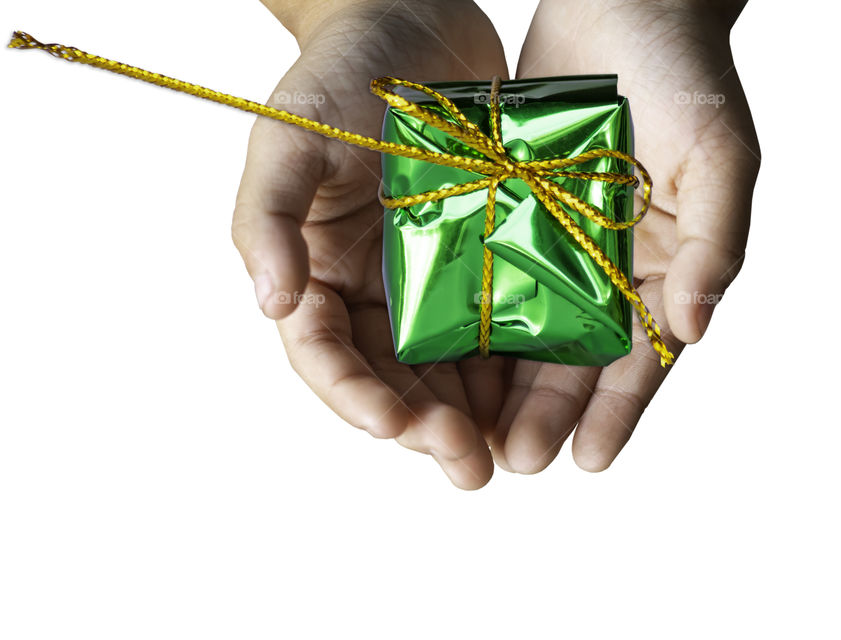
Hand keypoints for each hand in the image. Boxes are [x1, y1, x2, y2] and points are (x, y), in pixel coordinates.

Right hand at [232, 0, 508, 488]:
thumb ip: (268, 217)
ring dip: (475, 414)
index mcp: (318, 268)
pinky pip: (499, 321)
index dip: (355, 397)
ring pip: (449, 365)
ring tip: (511, 454)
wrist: (413, 17)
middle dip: (426, 427)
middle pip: (393, 376)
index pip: (324, 353)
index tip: (395, 425)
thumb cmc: (339, 72)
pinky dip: (515, 364)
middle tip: (469, 466)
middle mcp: (374, 284)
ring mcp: (432, 274)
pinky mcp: (485, 255)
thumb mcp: (289, 136)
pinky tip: (541, 394)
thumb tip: (270, 305)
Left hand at [489, 0, 760, 472]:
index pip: (646, 356)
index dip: (618, 411)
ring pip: (528, 328)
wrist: (623, 1)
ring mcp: (558, 241)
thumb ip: (717, 241)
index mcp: (669, 265)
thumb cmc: (687, 72)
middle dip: (547, 411)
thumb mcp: (720, 154)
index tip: (586, 459)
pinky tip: (443, 357)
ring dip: (502, 382)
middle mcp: (610, 265)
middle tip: (511, 458)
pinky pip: (490, 273)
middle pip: (578, 356)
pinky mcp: (512, 211)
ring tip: (471, 431)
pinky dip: (471, 316)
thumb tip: (698, 328)